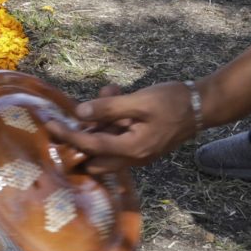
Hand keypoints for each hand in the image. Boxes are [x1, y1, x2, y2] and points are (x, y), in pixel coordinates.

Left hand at [44, 83, 200, 175]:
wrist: (203, 106)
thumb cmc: (173, 102)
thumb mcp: (139, 101)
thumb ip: (109, 108)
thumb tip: (80, 113)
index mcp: (131, 149)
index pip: (90, 146)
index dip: (68, 135)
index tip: (48, 126)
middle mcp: (133, 158)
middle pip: (94, 156)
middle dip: (79, 138)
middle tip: (70, 117)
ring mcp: (138, 154)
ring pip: (105, 145)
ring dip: (100, 123)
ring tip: (110, 93)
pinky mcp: (141, 145)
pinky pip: (117, 138)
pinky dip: (112, 121)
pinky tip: (116, 95)